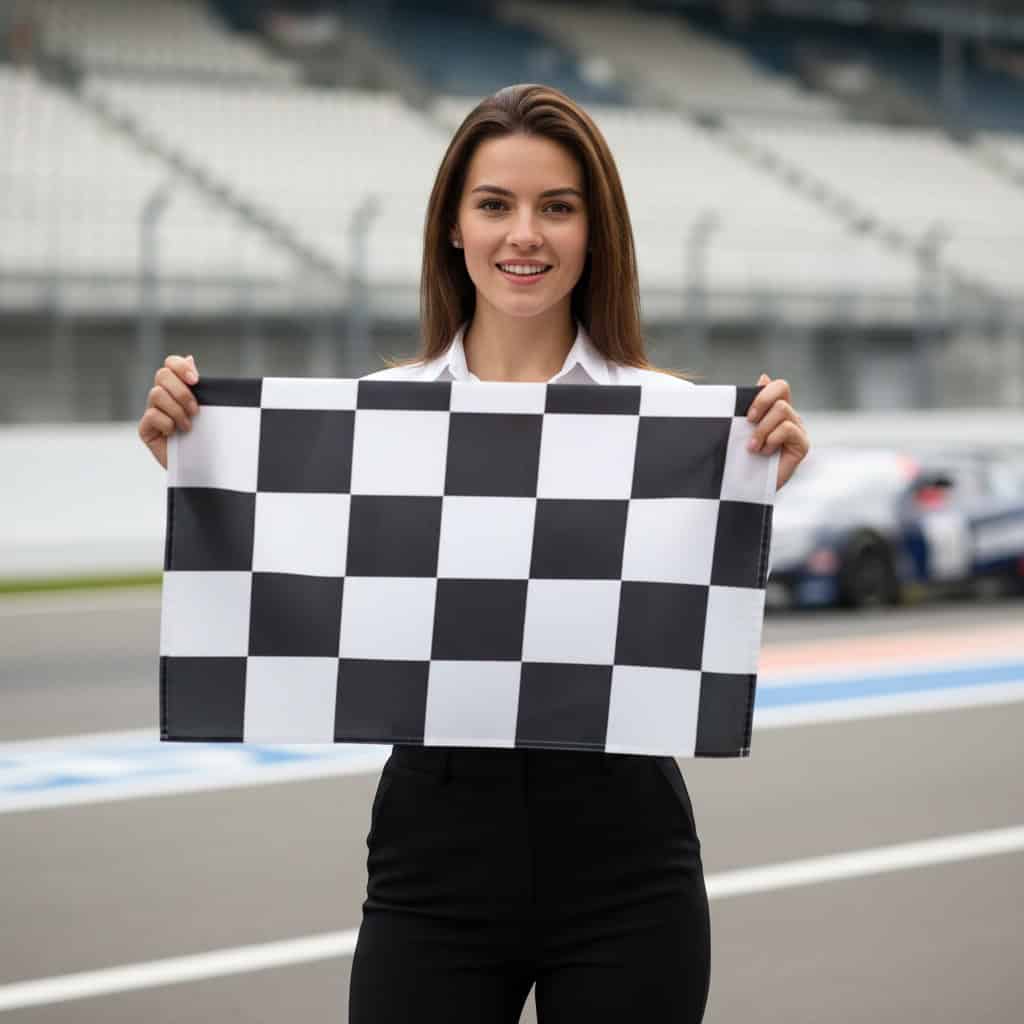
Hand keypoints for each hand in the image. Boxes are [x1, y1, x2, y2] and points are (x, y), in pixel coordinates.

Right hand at [138, 354, 199, 469]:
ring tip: (189, 426)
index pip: (170, 364)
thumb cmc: (206, 437)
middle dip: (181, 391)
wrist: (202, 468)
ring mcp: (152, 411)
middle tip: (196, 410)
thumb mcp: (208, 410)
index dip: (180, 367)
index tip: (196, 380)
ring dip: (177, 410)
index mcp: (176, 388)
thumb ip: (200, 387)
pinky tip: (175, 434)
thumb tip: (190, 357)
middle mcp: (162, 396)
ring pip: (156, 394)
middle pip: (162, 375)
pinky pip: (151, 415)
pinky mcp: (145, 429)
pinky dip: (167, 423)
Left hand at [746, 373, 809, 490]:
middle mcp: (789, 417)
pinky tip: (764, 453)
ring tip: (752, 446)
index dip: (764, 392)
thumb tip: (764, 376)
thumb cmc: (740, 457)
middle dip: (760, 403)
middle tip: (748, 422)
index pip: (779, 386)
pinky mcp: (802, 445)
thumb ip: (751, 405)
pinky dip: (772, 439)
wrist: (743, 486)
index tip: (748, 411)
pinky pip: (788, 429)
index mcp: (775, 410)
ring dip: (762, 428)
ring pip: (782, 410)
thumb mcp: (741, 427)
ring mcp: (797, 431)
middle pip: (782, 391)